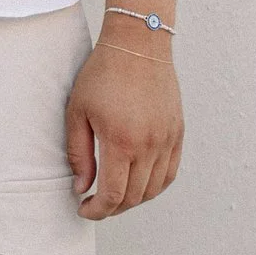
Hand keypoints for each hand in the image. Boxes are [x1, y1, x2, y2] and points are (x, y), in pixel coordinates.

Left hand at [63, 32, 182, 219]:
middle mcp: (149, 145)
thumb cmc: (102, 74)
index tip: (83, 208)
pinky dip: (154, 185)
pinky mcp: (177, 132)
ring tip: (115, 195)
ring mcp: (167, 139)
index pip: (113, 195)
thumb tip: (82, 187)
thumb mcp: (78, 112)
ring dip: (133, 199)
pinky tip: (139, 182)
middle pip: (134, 197)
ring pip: (154, 189)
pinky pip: (170, 172)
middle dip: (112, 208)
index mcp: (121, 141)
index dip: (97, 210)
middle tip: (95, 204)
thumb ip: (79, 153)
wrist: (138, 44)